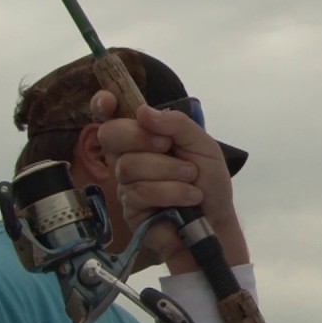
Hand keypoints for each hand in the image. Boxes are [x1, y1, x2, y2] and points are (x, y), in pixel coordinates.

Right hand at [91, 91, 247, 273]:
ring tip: (192, 180)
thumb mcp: (202, 145)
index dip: (103, 104)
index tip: (109, 101)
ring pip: (129, 166)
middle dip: (141, 138)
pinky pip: (139, 192)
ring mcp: (127, 183)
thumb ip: (176, 124)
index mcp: (146, 135)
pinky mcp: (130, 208)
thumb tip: (142, 112)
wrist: (218, 221)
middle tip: (168, 146)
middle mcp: (130, 156)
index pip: (113, 115)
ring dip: (168, 171)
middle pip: (111, 135)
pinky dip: (170, 192)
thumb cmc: (209, 180)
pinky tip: (187, 199)